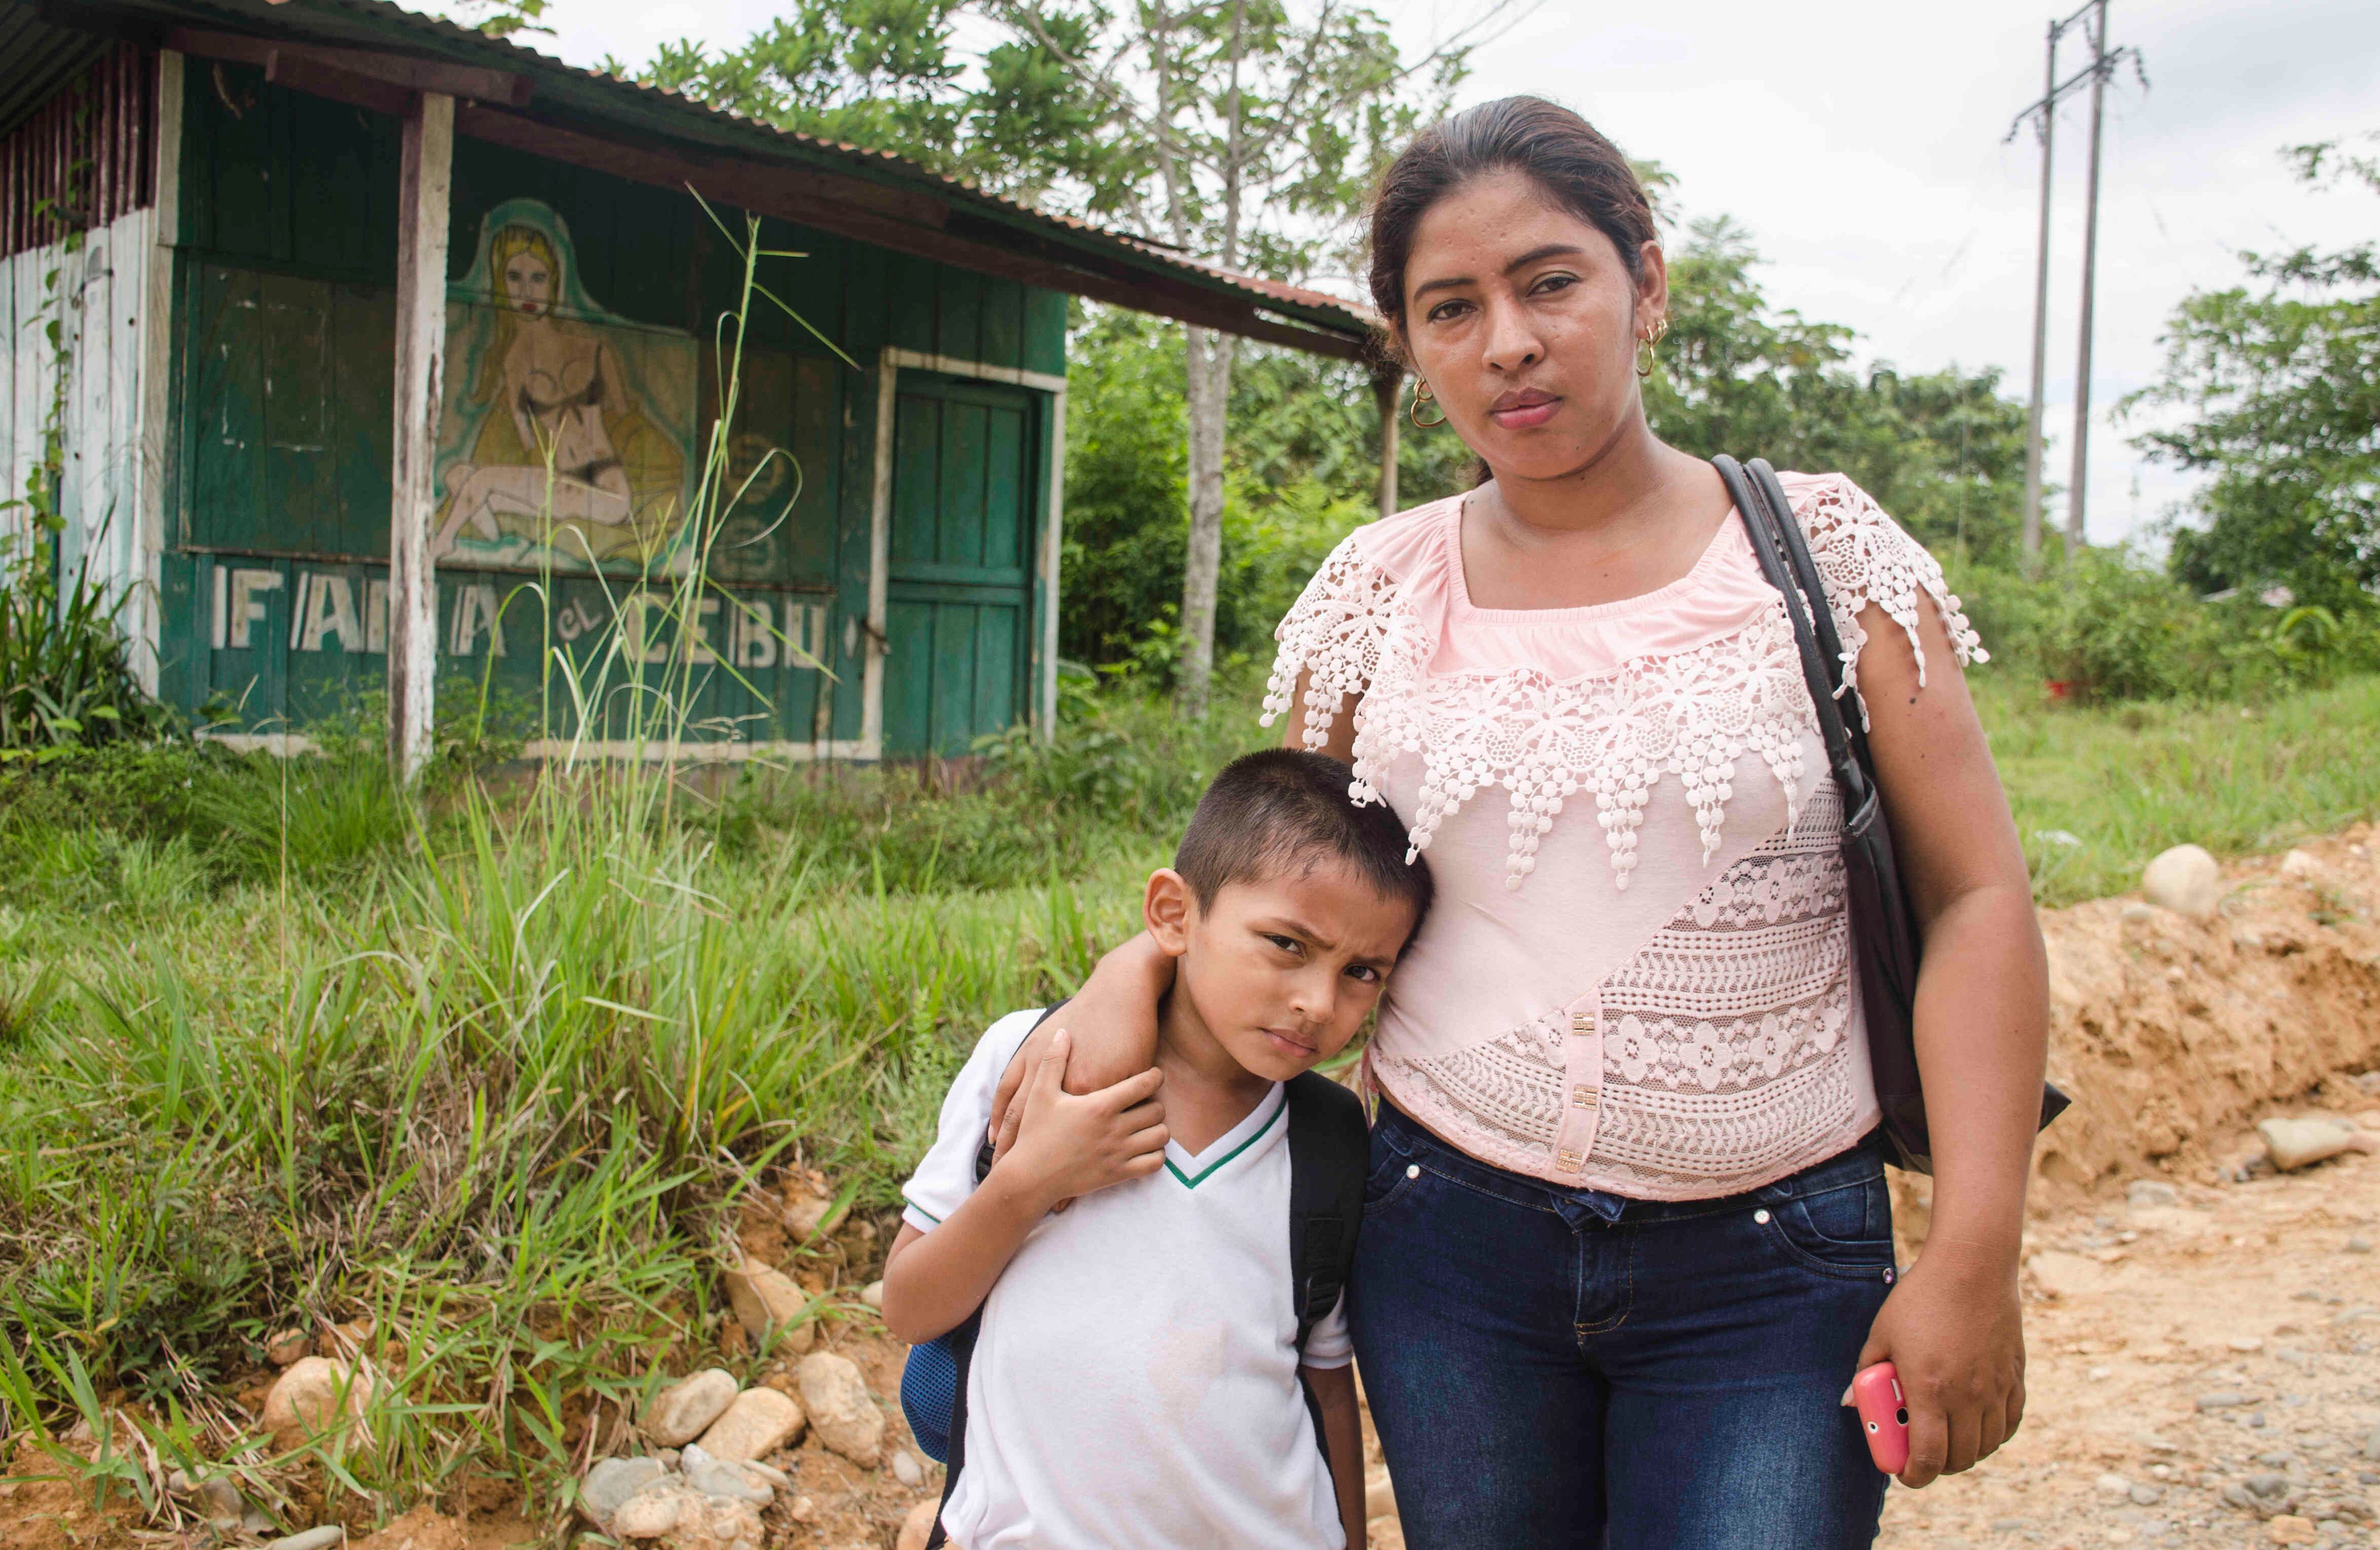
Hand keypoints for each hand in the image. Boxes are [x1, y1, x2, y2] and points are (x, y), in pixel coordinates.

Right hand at [995, 1029, 1168, 1212]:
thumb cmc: (1035, 1132)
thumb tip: (1063, 1031)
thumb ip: (1054, 1061)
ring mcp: (1118, 1153)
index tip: (1153, 1075)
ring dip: (1158, 1127)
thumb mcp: (1040, 1093)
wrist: (1029, 1177)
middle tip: (1147, 1099)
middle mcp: (1114, 1129)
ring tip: (1147, 1122)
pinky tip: (1144, 1146)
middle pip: (1157, 1109)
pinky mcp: (1118, 1174)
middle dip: (1155, 1101)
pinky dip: (1156, 1154)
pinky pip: (1154, 1163)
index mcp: (1099, 1105)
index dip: (1154, 1077)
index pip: (1144, 1084)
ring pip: (1160, 1136)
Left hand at [1850, 1238, 2025, 1486]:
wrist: (1971, 1266)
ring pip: (1986, 1445)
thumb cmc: (1920, 1297)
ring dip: (1966, 1453)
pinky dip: (1993, 1434)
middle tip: (1922, 1456)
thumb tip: (1850, 1402)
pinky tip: (1978, 1426)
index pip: (1927, 1458)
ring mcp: (1995, 1388)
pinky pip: (2009, 1423)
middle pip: (1958, 1459)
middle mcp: (1967, 1396)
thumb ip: (1867, 1373)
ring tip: (1947, 1441)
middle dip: (1937, 1467)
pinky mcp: (2015, 1377)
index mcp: (1929, 1389)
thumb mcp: (1881, 1333)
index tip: (1903, 1474)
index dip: (1914, 1475)